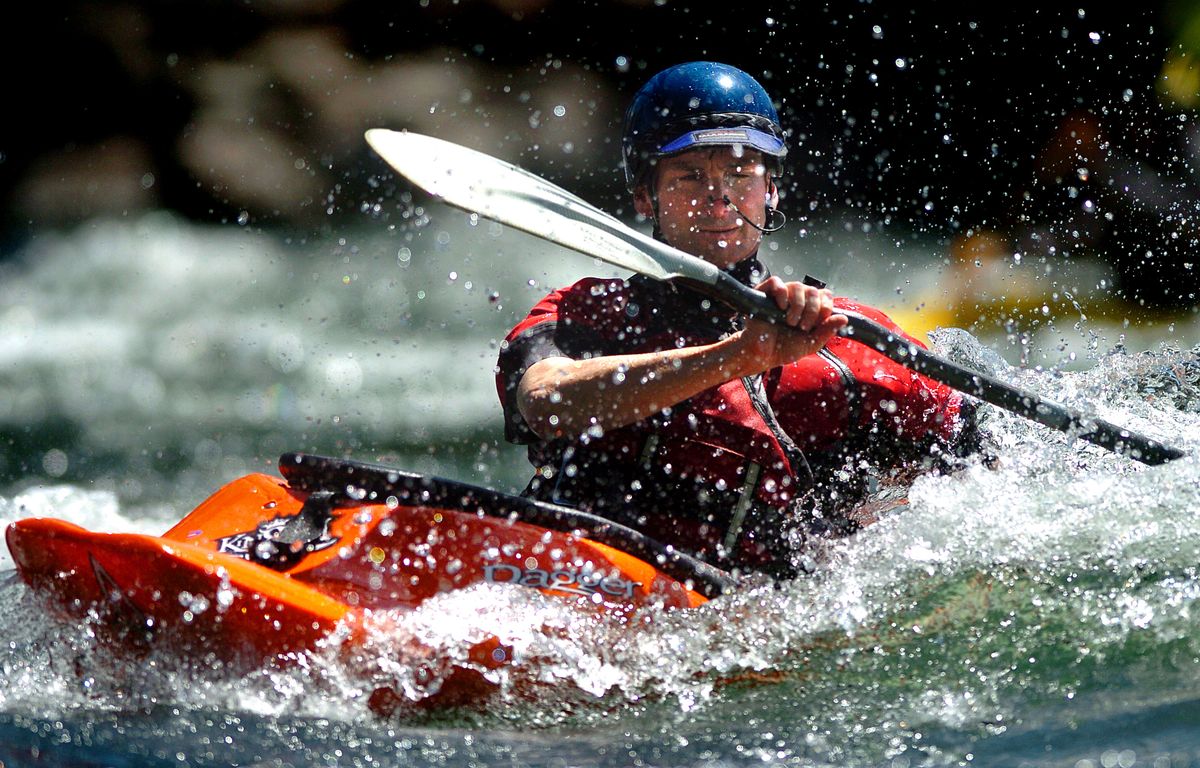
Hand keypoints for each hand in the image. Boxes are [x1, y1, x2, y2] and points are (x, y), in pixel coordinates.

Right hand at [733, 277, 847, 369]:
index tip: (818, 323)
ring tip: (791, 322)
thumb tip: (844, 318)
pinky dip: (782, 293)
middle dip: (812, 310)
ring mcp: (780, 295)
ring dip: (798, 306)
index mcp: (809, 308)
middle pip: (813, 290)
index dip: (825, 307)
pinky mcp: (764, 294)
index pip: (825, 295)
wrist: (762, 355)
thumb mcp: (810, 343)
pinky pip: (776, 282)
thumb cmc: (784, 349)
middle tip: (803, 327)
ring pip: (797, 286)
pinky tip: (781, 307)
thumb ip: (827, 331)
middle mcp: (796, 298)